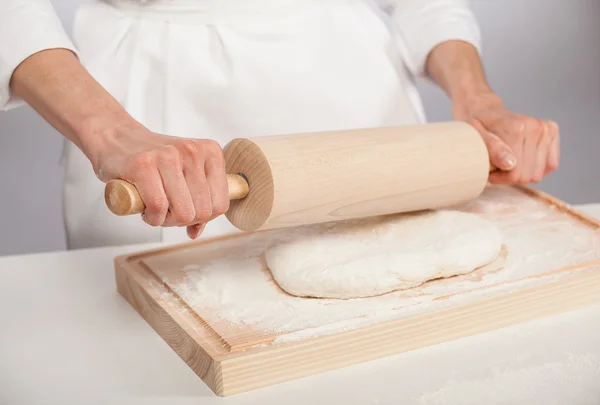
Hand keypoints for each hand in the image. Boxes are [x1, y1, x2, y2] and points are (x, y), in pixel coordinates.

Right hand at [91, 123, 229, 238]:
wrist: (116, 138)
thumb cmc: (153, 161)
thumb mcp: (184, 174)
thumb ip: (197, 201)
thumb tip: (196, 231)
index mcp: (210, 151)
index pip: (221, 204)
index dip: (203, 218)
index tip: (186, 212)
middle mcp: (192, 151)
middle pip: (203, 211)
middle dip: (183, 220)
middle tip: (167, 212)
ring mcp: (168, 156)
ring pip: (183, 212)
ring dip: (166, 221)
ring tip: (155, 209)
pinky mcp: (143, 164)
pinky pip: (158, 207)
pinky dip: (152, 218)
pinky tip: (145, 209)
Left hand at [453, 93, 559, 184]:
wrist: (487, 111)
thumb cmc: (479, 126)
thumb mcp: (475, 136)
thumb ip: (491, 148)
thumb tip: (510, 163)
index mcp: (518, 128)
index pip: (515, 172)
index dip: (501, 178)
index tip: (491, 172)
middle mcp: (536, 127)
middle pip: (529, 175)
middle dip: (511, 177)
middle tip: (498, 168)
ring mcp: (547, 129)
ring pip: (539, 173)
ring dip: (523, 174)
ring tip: (508, 164)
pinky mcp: (552, 132)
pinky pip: (551, 164)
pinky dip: (537, 168)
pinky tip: (523, 162)